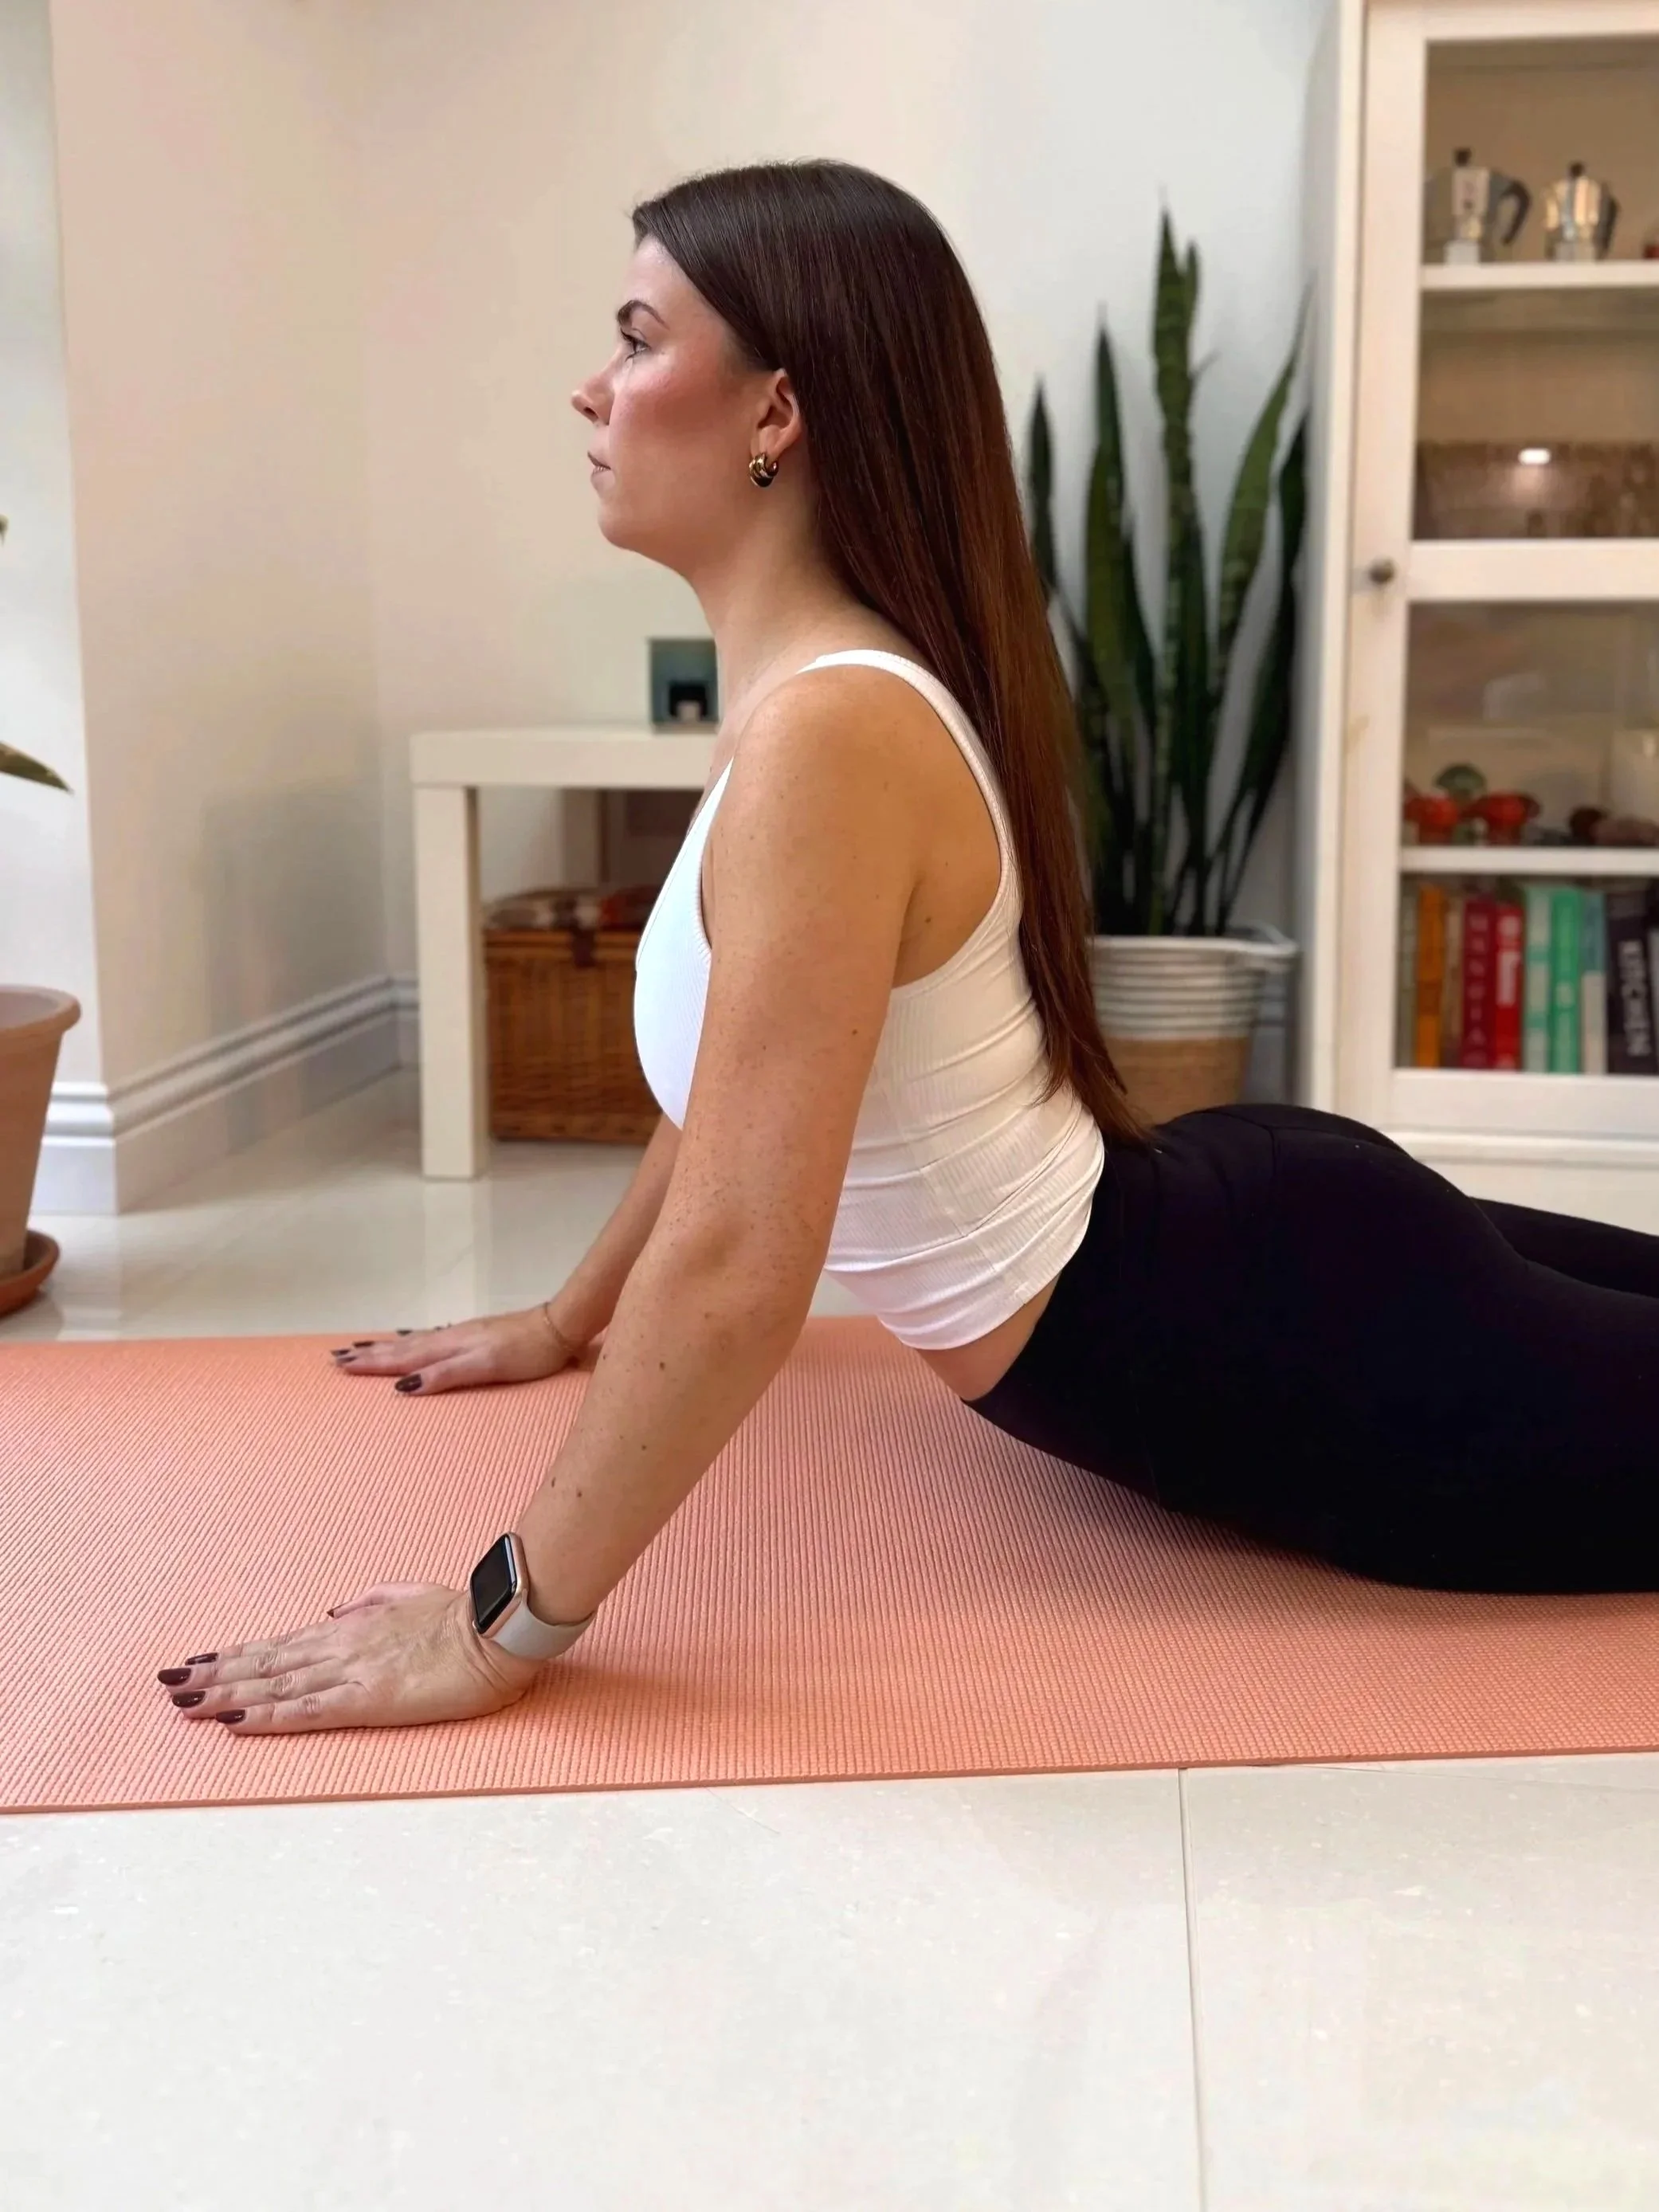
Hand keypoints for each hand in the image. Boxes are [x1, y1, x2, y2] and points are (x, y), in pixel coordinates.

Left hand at [154, 1583, 543, 1735]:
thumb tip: (332, 1610)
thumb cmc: (461, 1615)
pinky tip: (236, 1722)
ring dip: (225, 1694)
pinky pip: (307, 1710)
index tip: (197, 1662)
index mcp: (351, 1627)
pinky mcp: (367, 1698)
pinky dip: (267, 1716)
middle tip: (168, 1685)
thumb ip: (369, 1601)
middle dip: (213, 1675)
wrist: (496, 1628)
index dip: (235, 1655)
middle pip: (264, 1663)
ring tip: (184, 1702)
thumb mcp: (407, 1595)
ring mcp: (350, 1672)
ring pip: (274, 1684)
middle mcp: (340, 1647)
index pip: (279, 1644)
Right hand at [330, 1305, 584, 1394]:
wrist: (557, 1327)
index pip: (403, 1358)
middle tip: (337, 1359)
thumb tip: (405, 1386)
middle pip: (402, 1348)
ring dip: (385, 1347)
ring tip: (360, 1348)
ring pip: (414, 1342)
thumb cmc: (527, 1354)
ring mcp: (461, 1335)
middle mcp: (449, 1338)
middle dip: (369, 1355)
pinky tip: (409, 1341)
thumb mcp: (486, 1367)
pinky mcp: (473, 1335)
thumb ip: (447, 1374)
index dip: (372, 1364)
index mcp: (449, 1347)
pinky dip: (411, 1341)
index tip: (340, 1366)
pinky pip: (430, 1339)